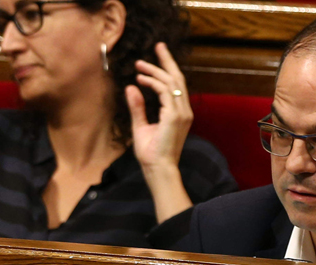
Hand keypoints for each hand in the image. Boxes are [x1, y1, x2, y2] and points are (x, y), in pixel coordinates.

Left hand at [127, 42, 192, 222]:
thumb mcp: (140, 126)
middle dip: (166, 60)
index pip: (175, 85)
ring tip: (139, 66)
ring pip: (171, 82)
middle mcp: (184, 110)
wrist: (157, 169)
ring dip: (155, 71)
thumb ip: (137, 107)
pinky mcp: (174, 116)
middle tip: (157, 45)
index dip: (165, 69)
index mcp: (179, 113)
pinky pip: (165, 92)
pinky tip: (140, 80)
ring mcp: (181, 113)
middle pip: (178, 78)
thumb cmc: (151, 153)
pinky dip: (153, 83)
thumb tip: (131, 88)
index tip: (150, 61)